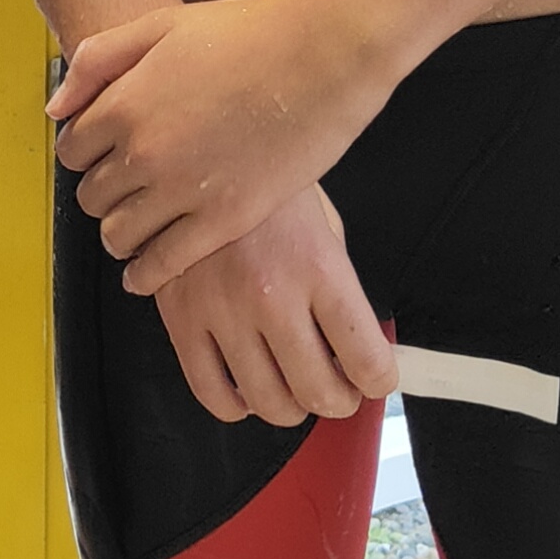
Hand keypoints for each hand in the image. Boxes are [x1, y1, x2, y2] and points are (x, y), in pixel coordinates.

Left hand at [51, 0, 390, 294]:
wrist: (319, 55)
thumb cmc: (248, 33)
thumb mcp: (161, 26)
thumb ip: (98, 61)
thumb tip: (57, 108)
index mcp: (123, 105)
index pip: (71, 151)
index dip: (84, 154)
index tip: (99, 157)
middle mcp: (143, 153)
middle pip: (92, 196)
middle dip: (102, 192)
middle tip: (122, 189)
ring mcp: (182, 191)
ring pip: (119, 235)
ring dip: (120, 234)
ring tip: (135, 228)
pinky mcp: (222, 220)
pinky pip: (164, 264)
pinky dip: (146, 274)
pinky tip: (146, 273)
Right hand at [152, 186, 398, 426]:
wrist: (195, 153)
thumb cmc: (268, 190)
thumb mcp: (324, 226)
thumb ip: (340, 290)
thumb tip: (358, 347)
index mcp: (318, 267)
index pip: (367, 358)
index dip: (378, 381)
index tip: (375, 380)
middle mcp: (271, 294)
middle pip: (320, 392)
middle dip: (339, 400)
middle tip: (339, 389)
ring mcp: (222, 310)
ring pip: (269, 403)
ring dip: (292, 406)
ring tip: (293, 386)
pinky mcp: (180, 318)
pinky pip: (213, 394)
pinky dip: (238, 406)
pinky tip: (248, 387)